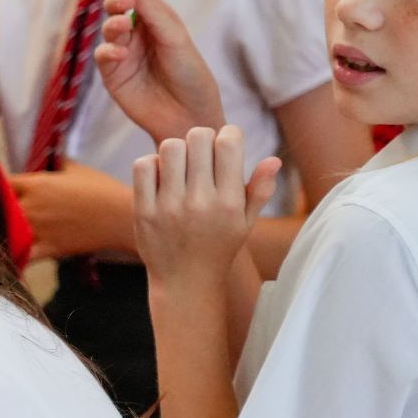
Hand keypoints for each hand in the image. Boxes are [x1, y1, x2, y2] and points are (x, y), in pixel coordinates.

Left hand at [11, 161, 136, 259]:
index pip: (0, 183)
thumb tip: (50, 157)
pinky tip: (7, 258)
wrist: (122, 217)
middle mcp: (32, 206)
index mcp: (36, 183)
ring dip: (0, 233)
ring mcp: (38, 229)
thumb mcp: (76, 168)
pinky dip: (13, 257)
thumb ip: (57, 162)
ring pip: (5, 233)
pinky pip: (22, 257)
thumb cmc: (101, 189)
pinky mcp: (48, 248)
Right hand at [95, 0, 226, 145]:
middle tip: (124, 3)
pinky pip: (102, 56)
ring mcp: (123, 53)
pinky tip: (120, 53)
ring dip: (112, 23)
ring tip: (123, 27)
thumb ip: (154, 11)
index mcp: (155, 20)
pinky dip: (108, 51)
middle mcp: (137, 33)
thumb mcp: (176, 38)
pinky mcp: (113, 74)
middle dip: (116, 0)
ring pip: (107, 28)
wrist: (189, 115)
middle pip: (116, 7)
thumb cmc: (191, 75)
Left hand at [132, 126, 280, 288]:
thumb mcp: (245, 223)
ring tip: (181, 166)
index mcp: (229, 201)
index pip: (228, 142)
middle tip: (201, 155)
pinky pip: (143, 166)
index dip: (228, 134)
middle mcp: (200, 202)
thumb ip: (260, 190)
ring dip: (176, 150)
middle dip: (202, 139)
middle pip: (198, 137)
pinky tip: (161, 177)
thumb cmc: (219, 248)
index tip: (225, 145)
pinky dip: (151, 164)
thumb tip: (274, 159)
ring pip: (169, 147)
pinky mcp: (144, 212)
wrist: (185, 283)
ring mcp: (169, 207)